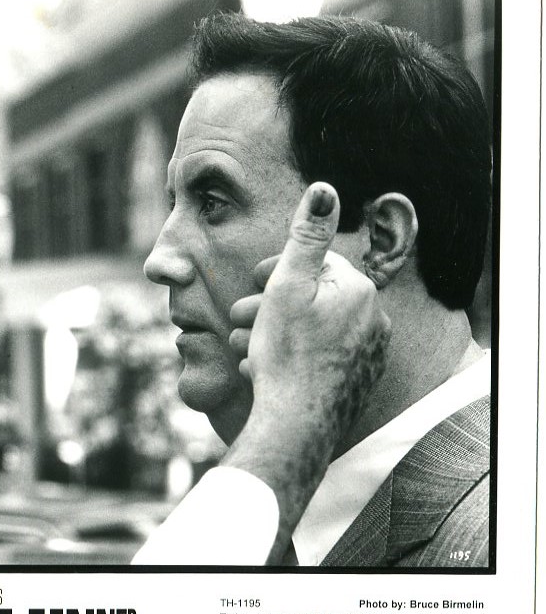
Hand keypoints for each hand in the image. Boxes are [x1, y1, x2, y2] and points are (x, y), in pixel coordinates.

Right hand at [222, 182, 390, 562]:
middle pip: (312, 300)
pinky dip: (290, 361)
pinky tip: (263, 371)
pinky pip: (318, 361)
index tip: (251, 285)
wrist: (296, 426)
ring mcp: (368, 356)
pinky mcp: (356, 384)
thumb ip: (306, 235)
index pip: (315, 265)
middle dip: (270, 307)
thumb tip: (324, 187)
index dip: (276, 273)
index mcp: (361, 291)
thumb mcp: (288, 284)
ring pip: (311, 331)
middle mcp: (375, 321)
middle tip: (239, 318)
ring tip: (244, 349)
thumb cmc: (288, 354)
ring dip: (274, 335)